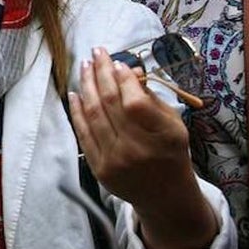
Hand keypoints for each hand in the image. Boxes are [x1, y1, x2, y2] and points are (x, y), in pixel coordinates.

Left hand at [68, 48, 216, 248]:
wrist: (165, 196)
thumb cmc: (170, 151)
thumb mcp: (173, 124)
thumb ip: (151, 97)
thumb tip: (127, 69)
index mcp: (164, 137)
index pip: (136, 104)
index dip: (124, 81)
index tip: (118, 62)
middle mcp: (138, 150)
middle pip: (111, 104)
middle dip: (101, 73)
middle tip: (97, 52)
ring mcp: (116, 161)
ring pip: (94, 115)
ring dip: (86, 86)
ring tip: (85, 66)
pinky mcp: (100, 168)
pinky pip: (83, 133)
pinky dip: (77, 111)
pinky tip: (75, 92)